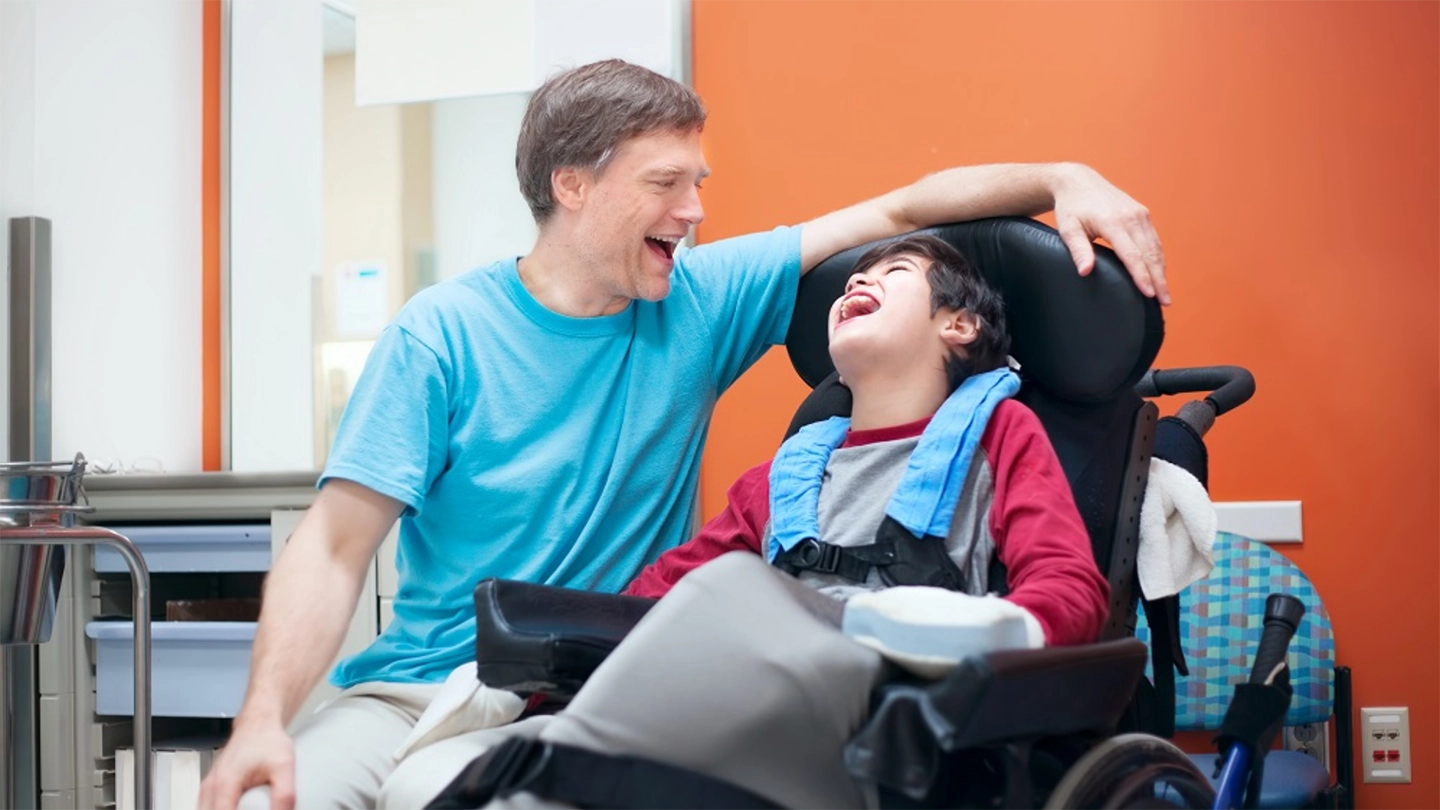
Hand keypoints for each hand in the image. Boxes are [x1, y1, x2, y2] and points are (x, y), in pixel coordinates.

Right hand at [198, 720, 296, 809]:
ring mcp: (208, 788)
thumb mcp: (284, 767)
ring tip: (250, 806)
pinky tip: (241, 807)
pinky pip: (209, 808)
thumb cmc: (268, 740)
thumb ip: (284, 795)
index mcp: (225, 784)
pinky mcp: (211, 789)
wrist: (258, 723)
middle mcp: (210, 787)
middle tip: (255, 808)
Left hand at [1050, 164, 1169, 304]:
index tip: (1149, 294)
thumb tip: (1086, 272)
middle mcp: (1131, 216)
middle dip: (1158, 279)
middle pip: (1149, 253)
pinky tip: (1159, 274)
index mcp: (1113, 221)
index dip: (1141, 276)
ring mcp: (1140, 214)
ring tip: (1164, 293)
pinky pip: (1154, 240)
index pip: (1131, 254)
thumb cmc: (1071, 208)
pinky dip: (1158, 258)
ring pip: (1155, 247)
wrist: (1079, 181)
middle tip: (1164, 302)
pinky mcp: (1143, 214)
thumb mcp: (1067, 229)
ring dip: (1161, 271)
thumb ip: (1078, 250)